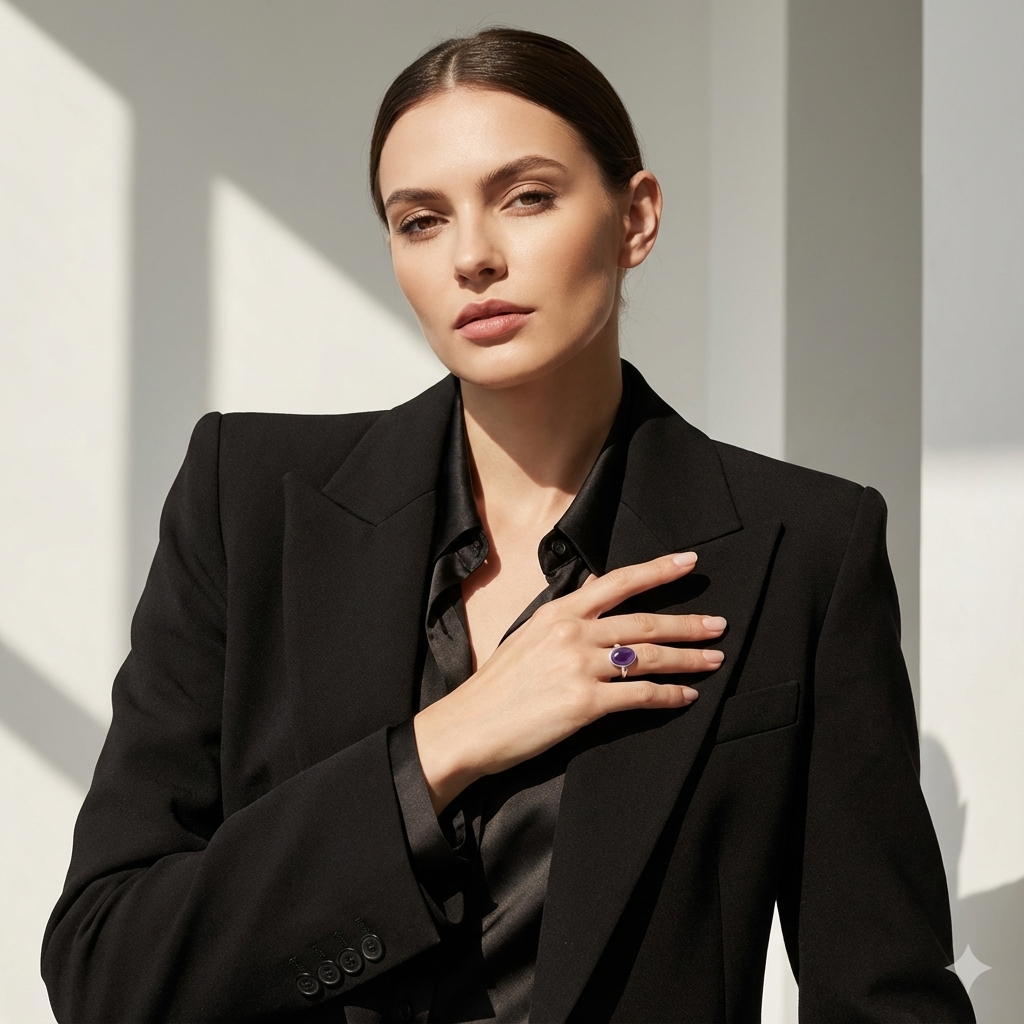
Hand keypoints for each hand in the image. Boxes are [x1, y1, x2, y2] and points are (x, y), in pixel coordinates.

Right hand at [413, 551, 724, 811]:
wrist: (468, 726)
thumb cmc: (496, 688)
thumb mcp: (526, 636)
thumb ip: (563, 619)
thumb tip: (593, 601)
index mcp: (558, 612)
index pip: (618, 582)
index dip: (658, 570)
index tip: (689, 561)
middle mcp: (573, 632)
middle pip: (645, 623)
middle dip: (688, 623)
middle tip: (719, 624)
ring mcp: (580, 667)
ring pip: (649, 658)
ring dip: (688, 659)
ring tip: (714, 660)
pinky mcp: (585, 703)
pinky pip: (640, 695)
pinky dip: (669, 696)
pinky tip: (687, 697)